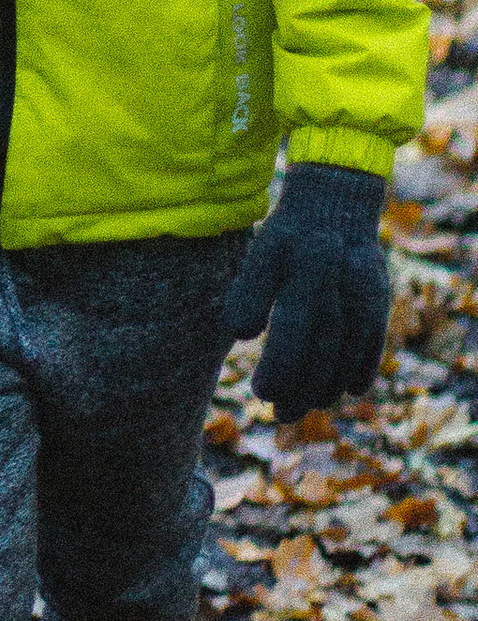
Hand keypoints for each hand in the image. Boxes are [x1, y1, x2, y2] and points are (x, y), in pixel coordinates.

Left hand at [224, 162, 389, 421]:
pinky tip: (349, 391)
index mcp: (307, 265)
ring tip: (304, 408)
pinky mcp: (380, 297)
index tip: (261, 393)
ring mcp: (366, 290)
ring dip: (329, 385)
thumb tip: (240, 334)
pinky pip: (375, 340)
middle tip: (279, 415)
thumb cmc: (287, 237)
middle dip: (301, 387)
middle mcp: (340, 279)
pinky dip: (364, 367)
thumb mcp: (260, 253)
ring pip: (351, 349)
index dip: (281, 365)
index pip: (295, 327)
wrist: (335, 205)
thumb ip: (248, 291)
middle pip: (325, 346)